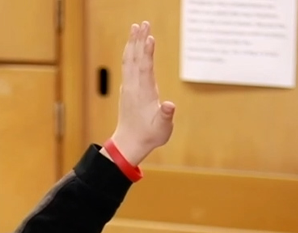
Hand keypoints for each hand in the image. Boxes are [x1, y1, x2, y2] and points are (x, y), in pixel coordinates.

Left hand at [107, 21, 175, 166]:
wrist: (129, 143)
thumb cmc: (148, 136)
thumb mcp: (162, 129)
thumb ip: (166, 115)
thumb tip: (169, 105)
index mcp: (143, 93)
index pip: (145, 68)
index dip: (147, 52)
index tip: (150, 36)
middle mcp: (134, 87)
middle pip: (135, 58)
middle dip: (139, 40)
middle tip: (143, 23)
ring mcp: (129, 87)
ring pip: (129, 60)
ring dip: (132, 42)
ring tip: (136, 27)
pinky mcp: (127, 89)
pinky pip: (127, 66)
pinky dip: (129, 53)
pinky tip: (131, 47)